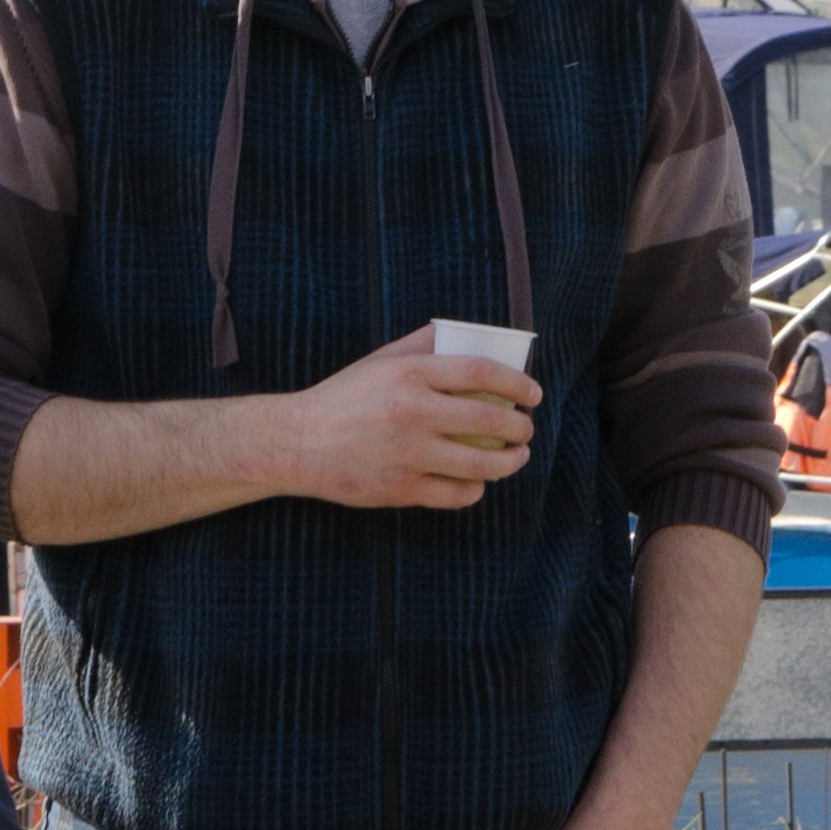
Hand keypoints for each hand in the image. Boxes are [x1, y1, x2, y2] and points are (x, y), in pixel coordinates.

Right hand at [283, 324, 539, 511]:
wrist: (298, 443)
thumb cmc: (344, 397)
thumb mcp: (381, 361)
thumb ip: (423, 344)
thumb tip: (468, 335)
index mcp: (409, 374)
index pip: (480, 373)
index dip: (516, 382)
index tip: (532, 393)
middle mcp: (412, 413)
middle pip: (489, 420)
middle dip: (520, 427)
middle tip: (526, 428)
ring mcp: (408, 455)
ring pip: (480, 464)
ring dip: (510, 462)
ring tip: (518, 456)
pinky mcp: (400, 490)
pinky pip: (456, 494)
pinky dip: (476, 489)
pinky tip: (480, 481)